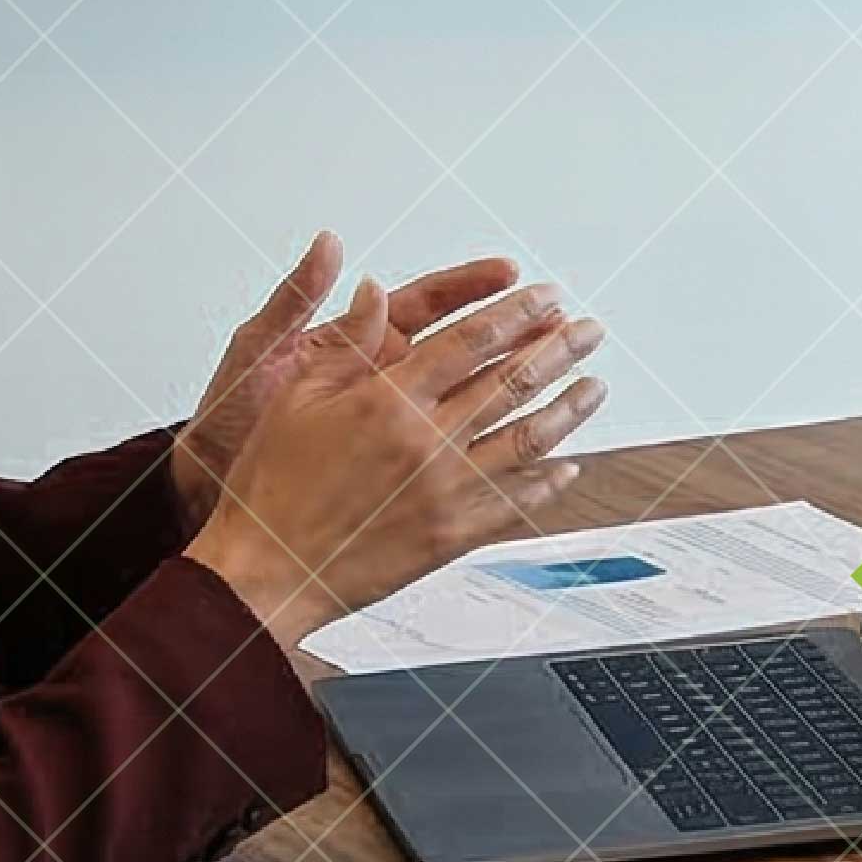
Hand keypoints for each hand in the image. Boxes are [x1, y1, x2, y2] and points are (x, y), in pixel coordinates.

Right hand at [183, 279, 606, 653]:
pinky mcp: (453, 534)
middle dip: (560, 349)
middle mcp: (427, 441)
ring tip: (596, 385)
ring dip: (569, 408)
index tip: (546, 296)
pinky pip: (516, 502)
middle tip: (590, 330)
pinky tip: (568, 466)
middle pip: (513, 381)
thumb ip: (347, 343)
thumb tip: (373, 289)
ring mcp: (446, 490)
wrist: (266, 571)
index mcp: (388, 400)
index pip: (472, 341)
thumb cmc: (271, 486)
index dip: (516, 312)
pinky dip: (549, 482)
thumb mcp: (296, 398)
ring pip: (529, 439)